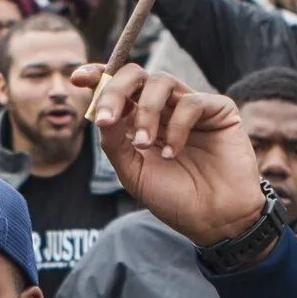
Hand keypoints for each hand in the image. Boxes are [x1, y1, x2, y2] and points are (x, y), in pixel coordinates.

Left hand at [78, 65, 262, 245]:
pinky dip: (176, 126)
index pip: (119, 88)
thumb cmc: (175, 199)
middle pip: (136, 76)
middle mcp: (166, 108)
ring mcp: (192, 107)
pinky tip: (173, 153)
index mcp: (142, 120)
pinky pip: (191, 102)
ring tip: (144, 144)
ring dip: (145, 112)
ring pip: (162, 81)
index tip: (76, 79)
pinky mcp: (219, 110)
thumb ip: (114, 143)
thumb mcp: (134, 173)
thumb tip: (100, 114)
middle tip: (106, 118)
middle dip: (115, 91)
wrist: (215, 221)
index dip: (98, 76)